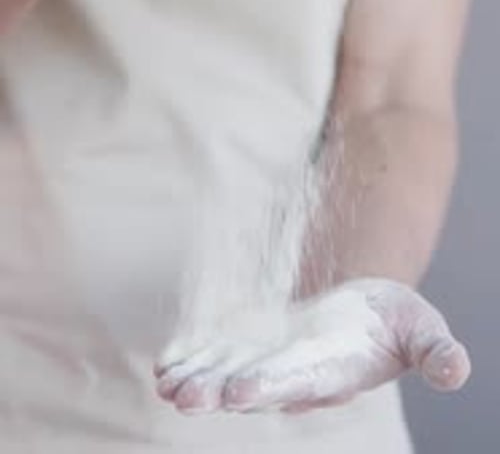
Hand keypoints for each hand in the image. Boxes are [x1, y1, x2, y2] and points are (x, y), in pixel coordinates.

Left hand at [154, 278, 470, 414]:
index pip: (299, 380)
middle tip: (185, 398)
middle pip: (253, 384)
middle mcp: (296, 373)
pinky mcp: (254, 344)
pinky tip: (168, 364)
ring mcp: (270, 360)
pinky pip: (219, 353)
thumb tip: (457, 370)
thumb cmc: (396, 323)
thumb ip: (434, 351)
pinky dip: (194, 356)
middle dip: (219, 390)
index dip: (270, 383)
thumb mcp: (421, 329)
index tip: (239, 391)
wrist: (366, 316)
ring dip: (198, 378)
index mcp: (334, 369)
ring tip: (168, 385)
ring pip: (228, 372)